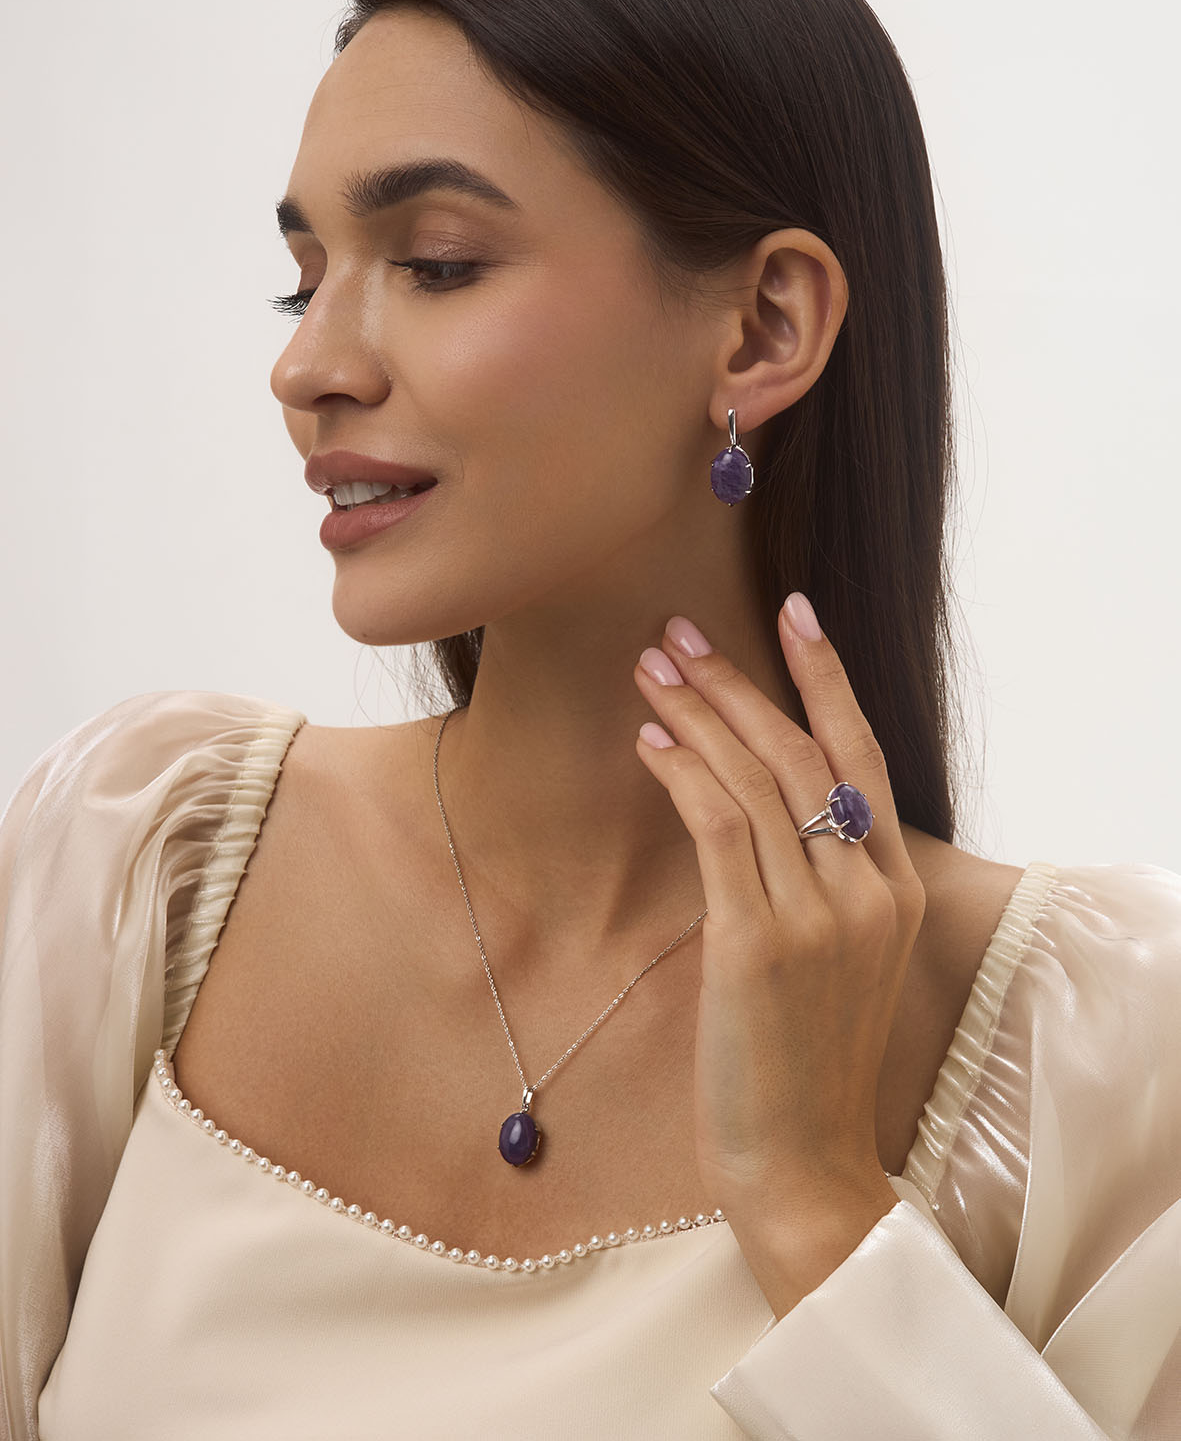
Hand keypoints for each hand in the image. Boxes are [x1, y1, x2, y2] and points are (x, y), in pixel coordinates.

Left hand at [633, 594, 925, 1309]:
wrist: (801, 1160)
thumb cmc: (805, 1059)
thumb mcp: (837, 960)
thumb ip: (817, 881)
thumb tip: (750, 804)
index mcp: (895, 889)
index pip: (862, 755)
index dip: (826, 677)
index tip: (791, 612)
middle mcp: (867, 891)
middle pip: (802, 752)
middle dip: (738, 681)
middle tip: (680, 631)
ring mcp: (819, 916)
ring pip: (757, 780)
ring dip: (698, 714)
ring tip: (651, 668)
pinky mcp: (759, 943)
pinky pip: (721, 830)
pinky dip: (684, 774)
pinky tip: (651, 740)